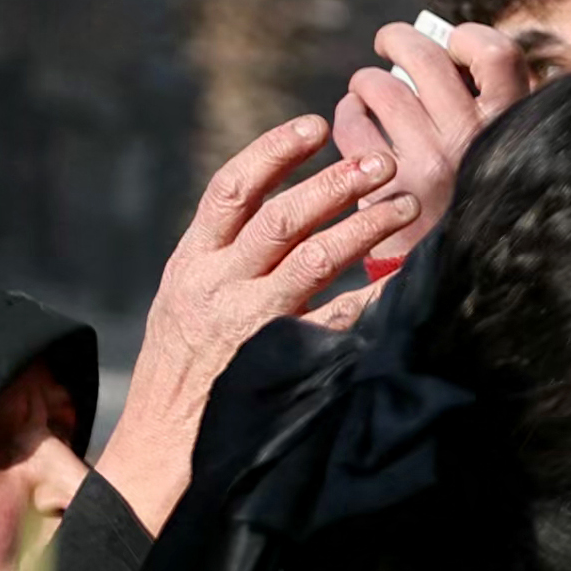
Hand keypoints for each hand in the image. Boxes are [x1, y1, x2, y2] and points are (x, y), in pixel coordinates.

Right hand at [93, 117, 385, 528]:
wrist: (165, 446)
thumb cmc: (187, 370)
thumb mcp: (189, 302)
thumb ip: (227, 259)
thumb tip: (289, 212)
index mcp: (191, 263)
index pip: (231, 190)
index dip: (273, 152)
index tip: (314, 125)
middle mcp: (216, 285)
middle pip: (279, 217)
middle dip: (333, 184)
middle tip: (381, 161)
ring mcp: (248, 322)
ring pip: (312, 258)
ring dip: (363, 228)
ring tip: (403, 206)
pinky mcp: (280, 360)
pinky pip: (337, 321)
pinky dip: (372, 297)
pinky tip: (405, 279)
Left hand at [324, 17, 528, 254]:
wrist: (474, 287)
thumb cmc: (494, 210)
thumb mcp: (516, 159)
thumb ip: (499, 112)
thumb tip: (454, 58)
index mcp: (514, 126)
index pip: (495, 51)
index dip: (466, 37)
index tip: (452, 46)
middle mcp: (473, 138)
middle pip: (423, 54)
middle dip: (397, 40)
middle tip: (390, 45)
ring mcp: (429, 162)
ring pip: (377, 84)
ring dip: (367, 82)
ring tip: (370, 94)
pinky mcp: (388, 185)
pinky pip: (351, 123)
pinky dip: (348, 115)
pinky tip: (356, 124)